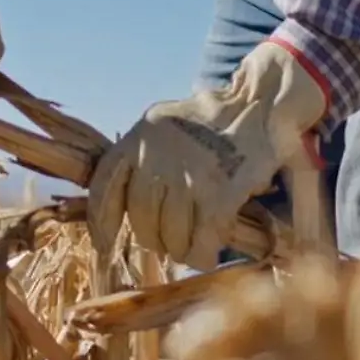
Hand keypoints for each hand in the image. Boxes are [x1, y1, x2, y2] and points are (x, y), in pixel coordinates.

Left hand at [86, 39, 328, 268]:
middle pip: (141, 219)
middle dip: (153, 238)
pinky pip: (202, 240)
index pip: (106, 188)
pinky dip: (203, 254)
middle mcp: (157, 156)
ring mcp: (188, 177)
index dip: (102, 222)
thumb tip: (117, 209)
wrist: (256, 105)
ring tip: (187, 246)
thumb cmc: (208, 122)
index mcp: (139, 137)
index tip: (105, 243)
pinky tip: (206, 253)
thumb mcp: (161, 125)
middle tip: (166, 242)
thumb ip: (138, 158)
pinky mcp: (219, 195)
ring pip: (170, 236)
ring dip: (179, 249)